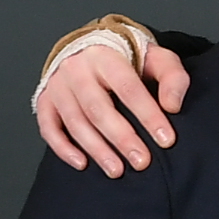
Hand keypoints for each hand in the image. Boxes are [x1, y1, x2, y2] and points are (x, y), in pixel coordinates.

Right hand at [38, 30, 195, 177]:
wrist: (90, 48)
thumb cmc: (128, 58)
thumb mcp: (156, 58)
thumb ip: (172, 77)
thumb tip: (173, 106)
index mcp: (106, 56)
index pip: (129, 88)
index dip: (148, 115)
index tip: (166, 140)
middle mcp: (77, 69)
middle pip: (98, 108)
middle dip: (121, 138)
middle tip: (141, 162)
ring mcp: (58, 85)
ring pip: (75, 121)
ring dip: (96, 149)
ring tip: (117, 170)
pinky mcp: (46, 100)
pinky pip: (48, 126)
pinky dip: (63, 147)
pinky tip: (82, 164)